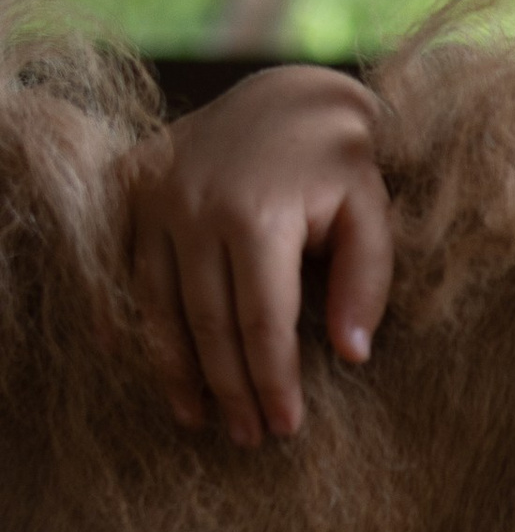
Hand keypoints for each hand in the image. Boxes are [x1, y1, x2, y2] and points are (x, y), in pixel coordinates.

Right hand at [123, 64, 392, 445]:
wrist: (286, 94)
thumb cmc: (340, 163)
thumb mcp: (373, 213)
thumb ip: (367, 283)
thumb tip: (351, 356)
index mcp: (259, 214)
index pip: (262, 322)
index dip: (272, 381)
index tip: (285, 427)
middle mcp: (195, 205)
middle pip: (207, 324)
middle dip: (229, 389)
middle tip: (248, 438)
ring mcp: (156, 195)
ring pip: (158, 305)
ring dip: (176, 370)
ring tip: (199, 420)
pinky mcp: (131, 186)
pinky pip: (125, 269)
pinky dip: (135, 322)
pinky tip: (150, 367)